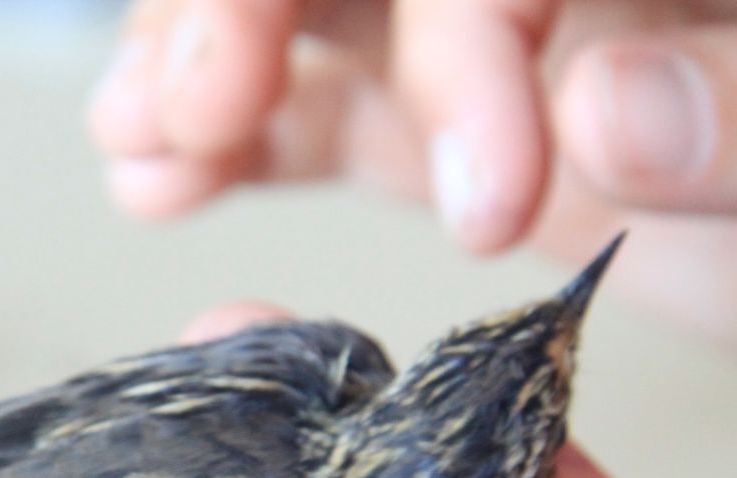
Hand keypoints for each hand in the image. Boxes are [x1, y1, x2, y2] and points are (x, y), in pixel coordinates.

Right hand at [88, 1, 736, 343]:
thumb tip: (606, 108)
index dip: (454, 34)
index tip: (487, 190)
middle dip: (246, 10)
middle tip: (205, 108)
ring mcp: (472, 35)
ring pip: (296, 10)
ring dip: (193, 68)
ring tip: (140, 143)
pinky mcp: (428, 117)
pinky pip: (304, 107)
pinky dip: (220, 147)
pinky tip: (158, 183)